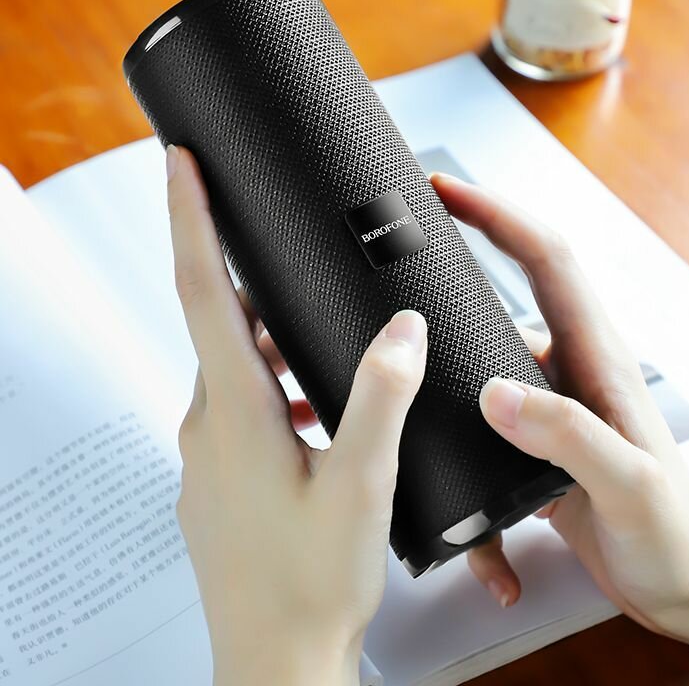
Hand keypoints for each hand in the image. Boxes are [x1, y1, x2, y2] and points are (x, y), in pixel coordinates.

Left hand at [166, 145, 427, 685]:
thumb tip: (399, 328)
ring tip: (314, 346)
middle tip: (279, 253)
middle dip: (244, 279)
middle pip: (217, 324)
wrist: (276, 664)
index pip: (200, 290)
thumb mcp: (362, 481)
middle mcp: (207, 426)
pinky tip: (313, 415)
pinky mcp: (217, 479)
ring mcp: (206, 455)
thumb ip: (380, 394)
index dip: (189, 219)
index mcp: (236, 412)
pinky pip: (236, 410)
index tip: (178, 164)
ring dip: (266, 344)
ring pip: (231, 369)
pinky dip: (270, 391)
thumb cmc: (311, 584)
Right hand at [431, 172, 688, 683]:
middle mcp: (569, 368)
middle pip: (512, 281)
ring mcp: (549, 401)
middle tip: (412, 232)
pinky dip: (455, 404)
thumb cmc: (673, 533)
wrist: (686, 582)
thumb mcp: (628, 484)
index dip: (498, 215)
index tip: (450, 193)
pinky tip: (438, 429)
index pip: (546, 261)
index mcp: (595, 359)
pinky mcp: (533, 435)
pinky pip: (482, 404)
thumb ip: (566, 433)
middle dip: (466, 244)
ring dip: (449, 327)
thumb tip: (495, 391)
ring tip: (401, 328)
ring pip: (487, 342)